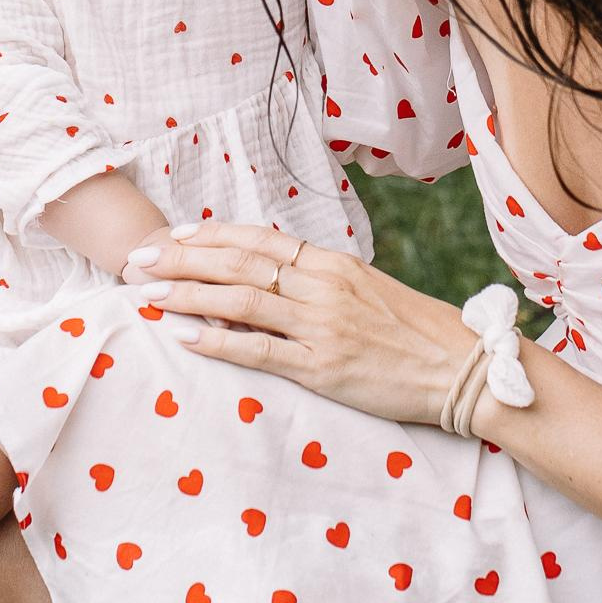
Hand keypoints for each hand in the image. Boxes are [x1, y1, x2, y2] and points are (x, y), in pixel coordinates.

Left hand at [127, 224, 477, 430]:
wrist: (460, 368)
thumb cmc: (416, 333)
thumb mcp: (369, 292)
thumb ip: (322, 283)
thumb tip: (276, 280)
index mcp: (334, 264)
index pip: (261, 238)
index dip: (213, 235)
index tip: (176, 234)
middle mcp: (322, 287)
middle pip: (240, 262)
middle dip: (184, 258)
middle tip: (141, 259)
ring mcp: (321, 326)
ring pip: (240, 300)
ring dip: (188, 294)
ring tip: (149, 292)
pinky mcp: (322, 367)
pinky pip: (259, 350)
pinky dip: (218, 341)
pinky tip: (186, 336)